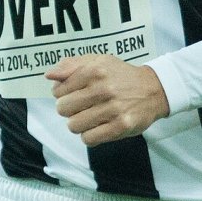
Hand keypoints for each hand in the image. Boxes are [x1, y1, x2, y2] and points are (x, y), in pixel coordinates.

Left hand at [46, 56, 169, 146]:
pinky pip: (89, 139)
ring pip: (74, 126)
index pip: (58, 91)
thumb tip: (49, 75)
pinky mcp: (121, 126)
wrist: (152, 90)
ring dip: (79, 123)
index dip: (62, 95)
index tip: (73, 94)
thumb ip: (71, 65)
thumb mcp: (97, 61)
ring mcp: (113, 109)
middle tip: (81, 106)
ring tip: (90, 117)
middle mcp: (103, 89)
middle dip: (69, 110)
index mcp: (94, 70)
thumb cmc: (120, 76)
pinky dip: (89, 135)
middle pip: (63, 109)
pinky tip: (97, 126)